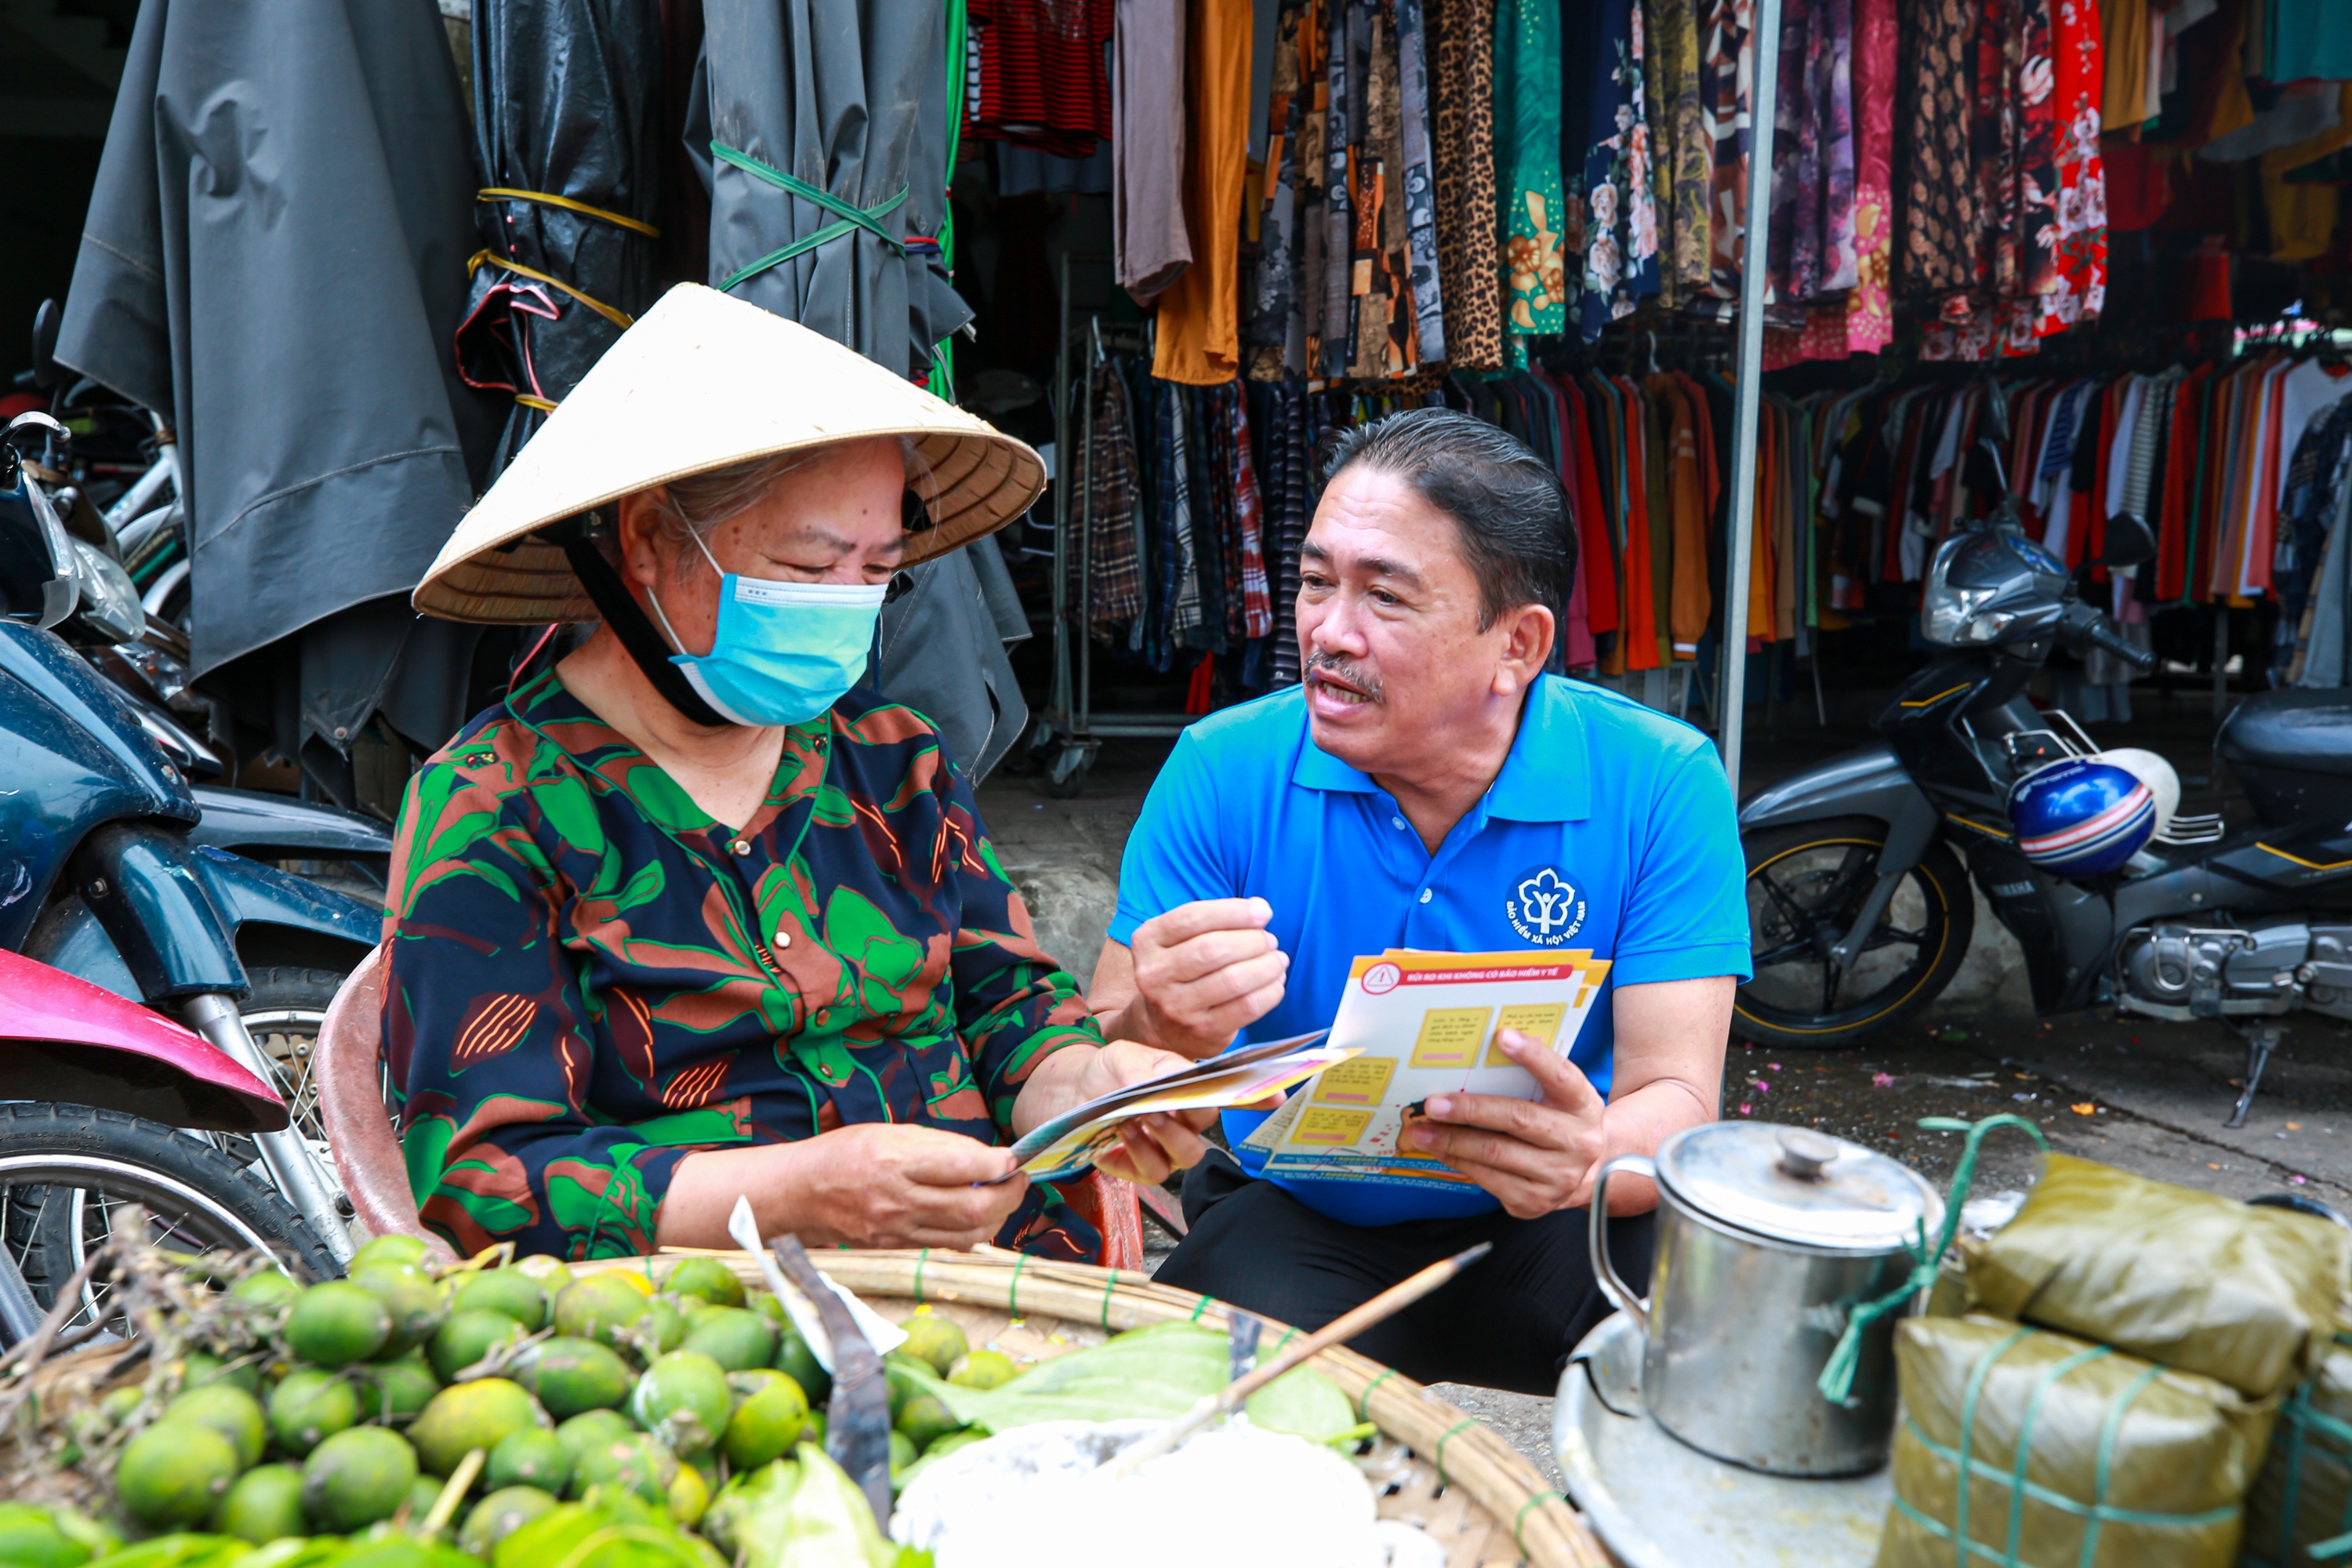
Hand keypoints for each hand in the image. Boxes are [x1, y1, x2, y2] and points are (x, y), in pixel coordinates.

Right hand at [774, 1123, 1027, 1249]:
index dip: (998, 1165)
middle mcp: (898, 1200)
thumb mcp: (892, 1131)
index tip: (1013, 1158)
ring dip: (997, 1217)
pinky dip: (972, 1232)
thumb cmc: (846, 1153)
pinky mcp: (896, 1247)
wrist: (799, 1193)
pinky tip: (977, 1214)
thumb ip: (941, 1144)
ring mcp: (897, 1230)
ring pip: (967, 1235)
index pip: (963, 1166)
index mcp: (896, 1162)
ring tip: (1004, 1197)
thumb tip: (988, 1155)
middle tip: (1019, 1181)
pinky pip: (947, 1245)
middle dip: (1009, 1196)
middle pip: (973, 1209)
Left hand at [1012, 1041, 1219, 1185]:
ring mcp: (1161, 1151)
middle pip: (1197, 1146)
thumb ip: (1137, 1067)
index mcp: (1185, 1098)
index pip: (1208, 1109)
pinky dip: (1137, 1153)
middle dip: (1177, 1132)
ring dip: (1157, 1144)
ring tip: (1131, 1122)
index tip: (1180, 1097)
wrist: (1075, 1088)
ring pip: (1178, 1162)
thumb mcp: (1122, 1055)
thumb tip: (1146, 1085)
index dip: (1201, 1106)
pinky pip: (1149, 1172)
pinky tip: (1121, 1133)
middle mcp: (1180, 1129)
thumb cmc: (1109, 1070)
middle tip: (1153, 1112)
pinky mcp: (1136, 1167)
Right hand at [1127, 898, 1288, 1058]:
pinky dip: (1270, 992)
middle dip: (1252, 940)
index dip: (1234, 912)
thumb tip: (1259, 910)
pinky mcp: (1201, 1031)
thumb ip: (1213, 920)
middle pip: (1213, 949)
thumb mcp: (1180, 939)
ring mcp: (1176, 1007)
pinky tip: (1275, 982)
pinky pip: (1246, 1007)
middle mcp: (1154, 975)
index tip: (1263, 912)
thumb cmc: (1182, 970)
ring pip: (1233, 980)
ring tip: (1277, 959)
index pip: (1193, 918)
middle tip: (1269, 940)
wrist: (1161, 1025)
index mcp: (1147, 941)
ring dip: (1266, 965)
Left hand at [1401, 1029, 1607, 1218]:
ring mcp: (1558, 1176)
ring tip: (1421, 1129)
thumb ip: (1534, 1079)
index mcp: (1584, 1106)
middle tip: (1433, 1103)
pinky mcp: (1535, 1200)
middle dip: (1470, 1110)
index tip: (1501, 1036)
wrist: (1584, 1174)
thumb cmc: (1559, 1123)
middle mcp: (1577, 1142)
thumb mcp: (1561, 1099)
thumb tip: (1480, 1055)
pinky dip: (1459, 1161)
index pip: (1561, 1076)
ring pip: (1496, 1153)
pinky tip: (1439, 1148)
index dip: (1533, 1056)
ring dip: (1452, 1140)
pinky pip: (1488, 1178)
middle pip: (1518, 1119)